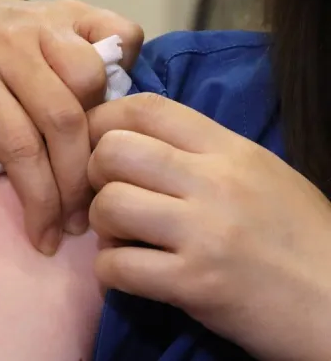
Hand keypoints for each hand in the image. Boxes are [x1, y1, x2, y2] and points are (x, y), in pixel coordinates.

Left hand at [0, 0, 142, 254]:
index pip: (20, 147)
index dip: (39, 202)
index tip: (46, 240)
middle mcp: (11, 42)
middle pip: (64, 121)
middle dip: (76, 183)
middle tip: (77, 221)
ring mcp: (48, 20)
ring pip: (93, 82)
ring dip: (98, 131)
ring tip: (86, 166)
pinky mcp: (76, 9)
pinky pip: (120, 36)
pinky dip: (124, 69)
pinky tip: (106, 103)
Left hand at [86, 93, 330, 360]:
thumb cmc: (298, 238)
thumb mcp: (259, 174)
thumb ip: (202, 154)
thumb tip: (136, 142)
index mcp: (230, 150)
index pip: (147, 108)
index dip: (104, 119)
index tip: (96, 144)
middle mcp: (215, 182)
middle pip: (113, 151)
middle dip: (94, 175)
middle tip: (108, 199)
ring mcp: (204, 232)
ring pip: (109, 204)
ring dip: (101, 227)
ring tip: (121, 239)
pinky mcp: (194, 283)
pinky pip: (116, 265)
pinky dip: (109, 272)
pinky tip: (126, 275)